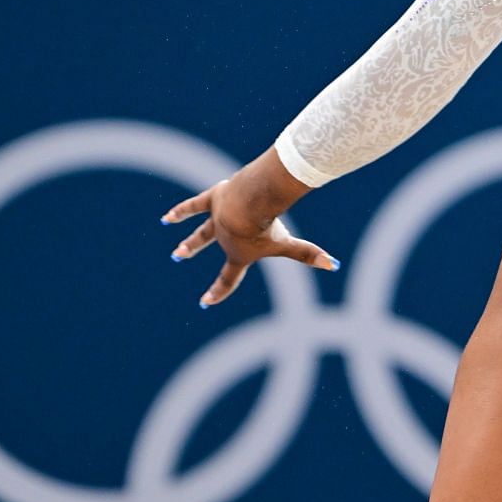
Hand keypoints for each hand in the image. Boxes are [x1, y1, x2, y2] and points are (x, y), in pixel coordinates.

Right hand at [160, 148, 337, 307]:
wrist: (248, 206)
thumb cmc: (268, 228)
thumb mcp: (288, 243)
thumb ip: (309, 254)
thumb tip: (334, 265)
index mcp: (239, 253)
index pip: (229, 277)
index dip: (218, 291)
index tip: (206, 302)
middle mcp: (224, 238)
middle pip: (210, 246)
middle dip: (194, 251)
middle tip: (179, 256)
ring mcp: (217, 219)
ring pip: (200, 231)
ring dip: (189, 240)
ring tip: (177, 250)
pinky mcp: (214, 199)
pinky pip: (194, 206)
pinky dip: (181, 212)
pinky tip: (167, 217)